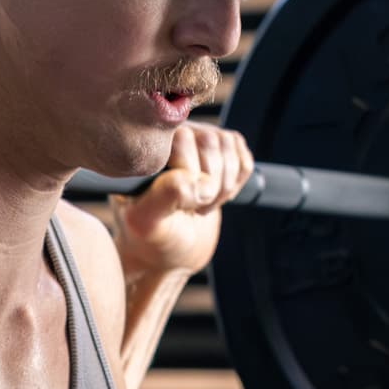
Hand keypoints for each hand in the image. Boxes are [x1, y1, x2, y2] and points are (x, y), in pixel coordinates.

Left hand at [107, 123, 254, 276]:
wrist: (171, 252)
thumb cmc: (152, 237)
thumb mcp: (148, 221)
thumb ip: (165, 194)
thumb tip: (199, 179)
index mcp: (145, 148)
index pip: (181, 139)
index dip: (189, 174)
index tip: (178, 203)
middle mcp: (169, 136)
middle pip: (209, 140)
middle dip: (209, 183)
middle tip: (191, 207)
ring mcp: (197, 141)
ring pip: (228, 145)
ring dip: (223, 185)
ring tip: (200, 203)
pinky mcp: (221, 155)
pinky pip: (244, 159)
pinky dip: (237, 184)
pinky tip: (216, 196)